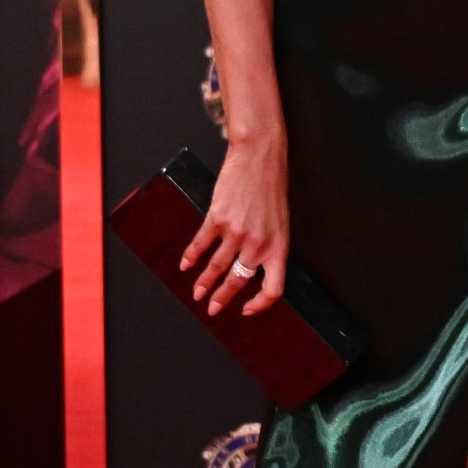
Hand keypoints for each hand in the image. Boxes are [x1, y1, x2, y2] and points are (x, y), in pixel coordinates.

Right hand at [180, 130, 288, 315]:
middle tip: (212, 308)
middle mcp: (258, 244)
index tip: (247, 310)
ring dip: (204, 283)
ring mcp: (236, 232)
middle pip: (238, 281)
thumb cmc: (272, 187)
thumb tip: (254, 267)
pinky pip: (201, 244)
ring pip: (216, 267)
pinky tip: (186, 264)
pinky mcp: (218, 218)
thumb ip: (269, 247)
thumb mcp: (280, 222)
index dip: (260, 304)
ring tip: (197, 293)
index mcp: (279, 247)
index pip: (273, 289)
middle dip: (222, 298)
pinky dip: (191, 256)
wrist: (260, 157)